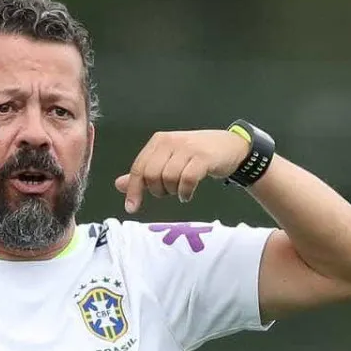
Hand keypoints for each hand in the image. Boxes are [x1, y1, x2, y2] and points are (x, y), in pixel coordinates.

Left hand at [114, 129, 249, 212]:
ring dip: (173, 192)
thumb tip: (119, 184)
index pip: (139, 168)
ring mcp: (187, 148)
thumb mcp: (168, 161)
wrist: (231, 147)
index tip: (132, 208)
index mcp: (159, 141)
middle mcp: (170, 141)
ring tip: (180, 191)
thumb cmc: (197, 155)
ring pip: (168, 178)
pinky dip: (185, 192)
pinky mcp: (203, 157)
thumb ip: (144, 173)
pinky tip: (187, 194)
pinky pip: (186, 180)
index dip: (134, 190)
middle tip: (169, 192)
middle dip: (158, 190)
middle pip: (152, 175)